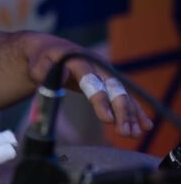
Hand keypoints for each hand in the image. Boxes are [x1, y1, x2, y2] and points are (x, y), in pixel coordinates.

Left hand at [21, 34, 152, 138]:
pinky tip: (144, 125)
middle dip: (121, 111)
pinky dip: (134, 110)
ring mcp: (104, 72)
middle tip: (125, 132)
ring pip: (122, 93)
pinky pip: (123, 96)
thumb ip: (45, 71)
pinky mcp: (107, 81)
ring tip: (134, 134)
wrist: (49, 49)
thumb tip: (64, 76)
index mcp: (78, 60)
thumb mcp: (38, 64)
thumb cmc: (41, 60)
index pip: (91, 81)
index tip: (107, 119)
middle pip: (113, 88)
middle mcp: (96, 65)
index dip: (101, 101)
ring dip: (130, 114)